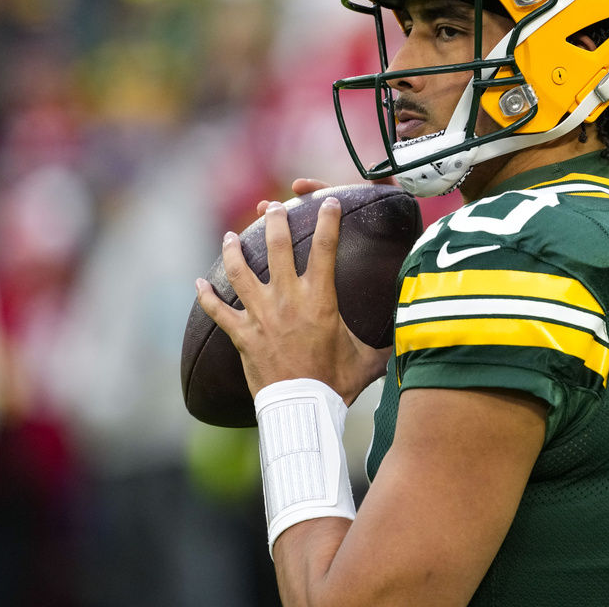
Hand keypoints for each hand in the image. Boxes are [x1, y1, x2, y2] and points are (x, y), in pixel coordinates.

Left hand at [195, 198, 389, 403]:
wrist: (304, 407)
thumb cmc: (337, 383)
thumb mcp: (368, 359)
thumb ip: (386, 344)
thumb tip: (409, 338)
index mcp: (320, 299)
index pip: (325, 247)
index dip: (328, 219)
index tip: (327, 202)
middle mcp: (288, 299)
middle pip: (277, 246)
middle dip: (274, 220)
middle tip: (273, 207)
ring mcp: (261, 315)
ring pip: (240, 270)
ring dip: (234, 249)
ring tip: (232, 235)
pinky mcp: (242, 334)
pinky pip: (217, 310)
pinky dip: (206, 296)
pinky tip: (200, 283)